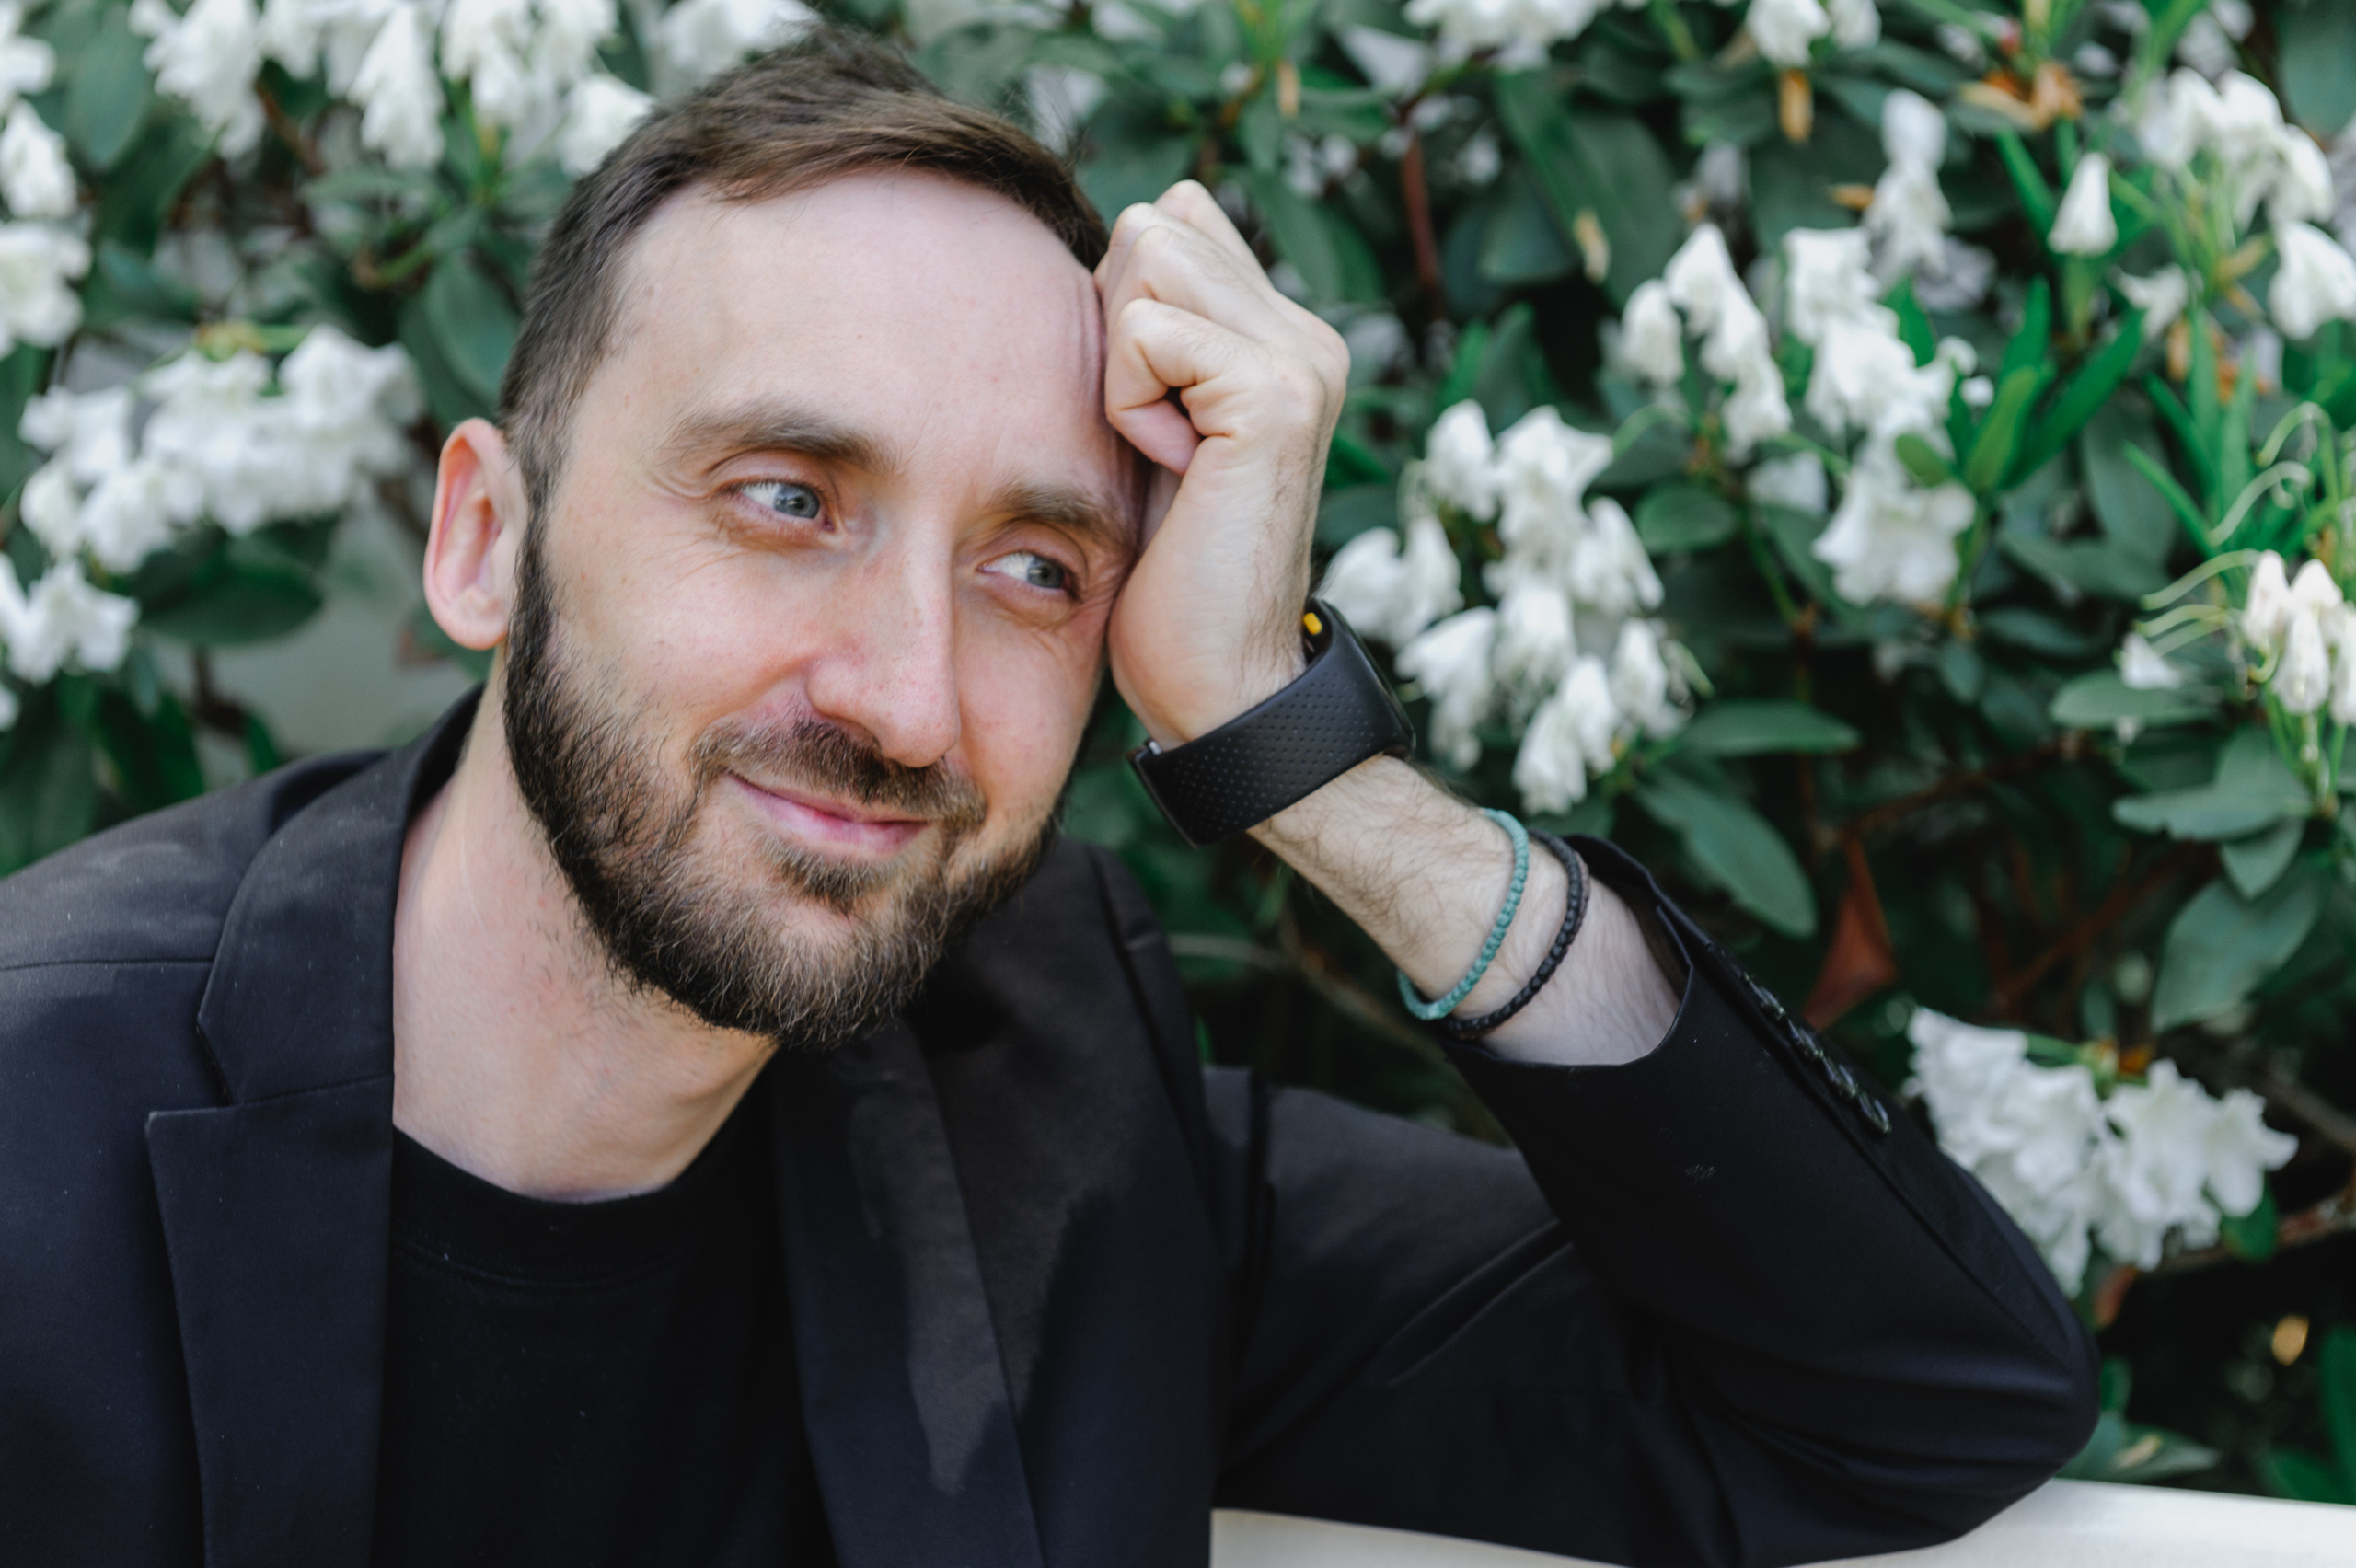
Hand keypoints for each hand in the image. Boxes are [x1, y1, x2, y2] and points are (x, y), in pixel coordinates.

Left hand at [1096, 182, 1349, 743]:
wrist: (1222, 680)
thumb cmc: (1170, 573)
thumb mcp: (1155, 427)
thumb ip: (1159, 335)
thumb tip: (1123, 238)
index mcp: (1284, 335)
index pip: (1174, 218)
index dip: (1124, 307)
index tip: (1151, 416)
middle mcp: (1308, 335)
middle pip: (1153, 225)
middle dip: (1115, 328)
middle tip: (1157, 439)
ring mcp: (1301, 359)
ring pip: (1147, 256)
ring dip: (1121, 367)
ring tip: (1167, 453)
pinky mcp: (1275, 393)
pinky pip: (1144, 331)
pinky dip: (1127, 404)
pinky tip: (1175, 470)